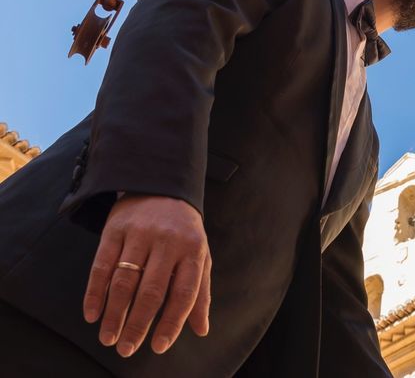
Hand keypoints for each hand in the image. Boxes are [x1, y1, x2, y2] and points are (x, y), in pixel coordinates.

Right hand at [83, 193, 211, 356]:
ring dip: (114, 313)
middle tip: (127, 349)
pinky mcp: (115, 229)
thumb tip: (202, 329)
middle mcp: (168, 242)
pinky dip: (94, 292)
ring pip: (124, 281)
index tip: (159, 346)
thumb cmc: (184, 231)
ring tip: (108, 338)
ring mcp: (140, 234)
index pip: (184, 293)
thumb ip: (200, 293)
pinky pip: (101, 265)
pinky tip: (92, 314)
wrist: (162, 185)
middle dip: (138, 324)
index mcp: (193, 251)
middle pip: (151, 291)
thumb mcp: (200, 256)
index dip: (172, 322)